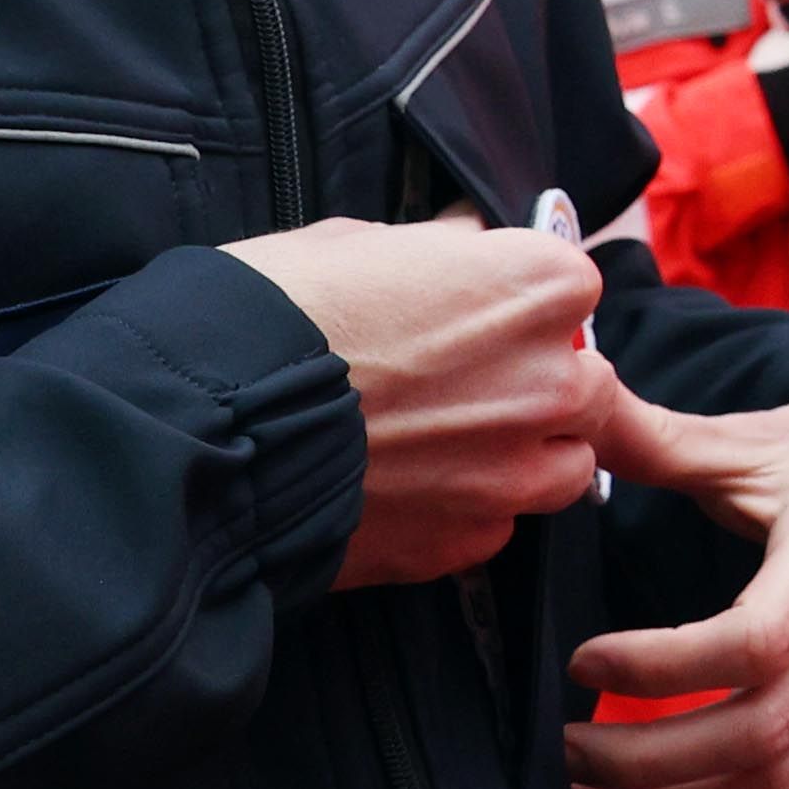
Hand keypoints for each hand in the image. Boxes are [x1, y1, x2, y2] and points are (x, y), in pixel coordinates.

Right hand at [222, 217, 614, 588]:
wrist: (202, 434)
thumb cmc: (271, 319)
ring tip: (444, 448)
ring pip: (561, 468)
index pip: (572, 291)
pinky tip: (403, 495)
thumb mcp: (358, 243)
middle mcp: (550, 382)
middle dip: (541, 385)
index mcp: (536, 289)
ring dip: (522, 456)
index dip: (522, 302)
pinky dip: (464, 514)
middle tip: (469, 388)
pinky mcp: (465, 544)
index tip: (481, 311)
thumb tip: (465, 249)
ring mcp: (514, 473)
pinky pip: (494, 528)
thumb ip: (441, 254)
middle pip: (586, 386)